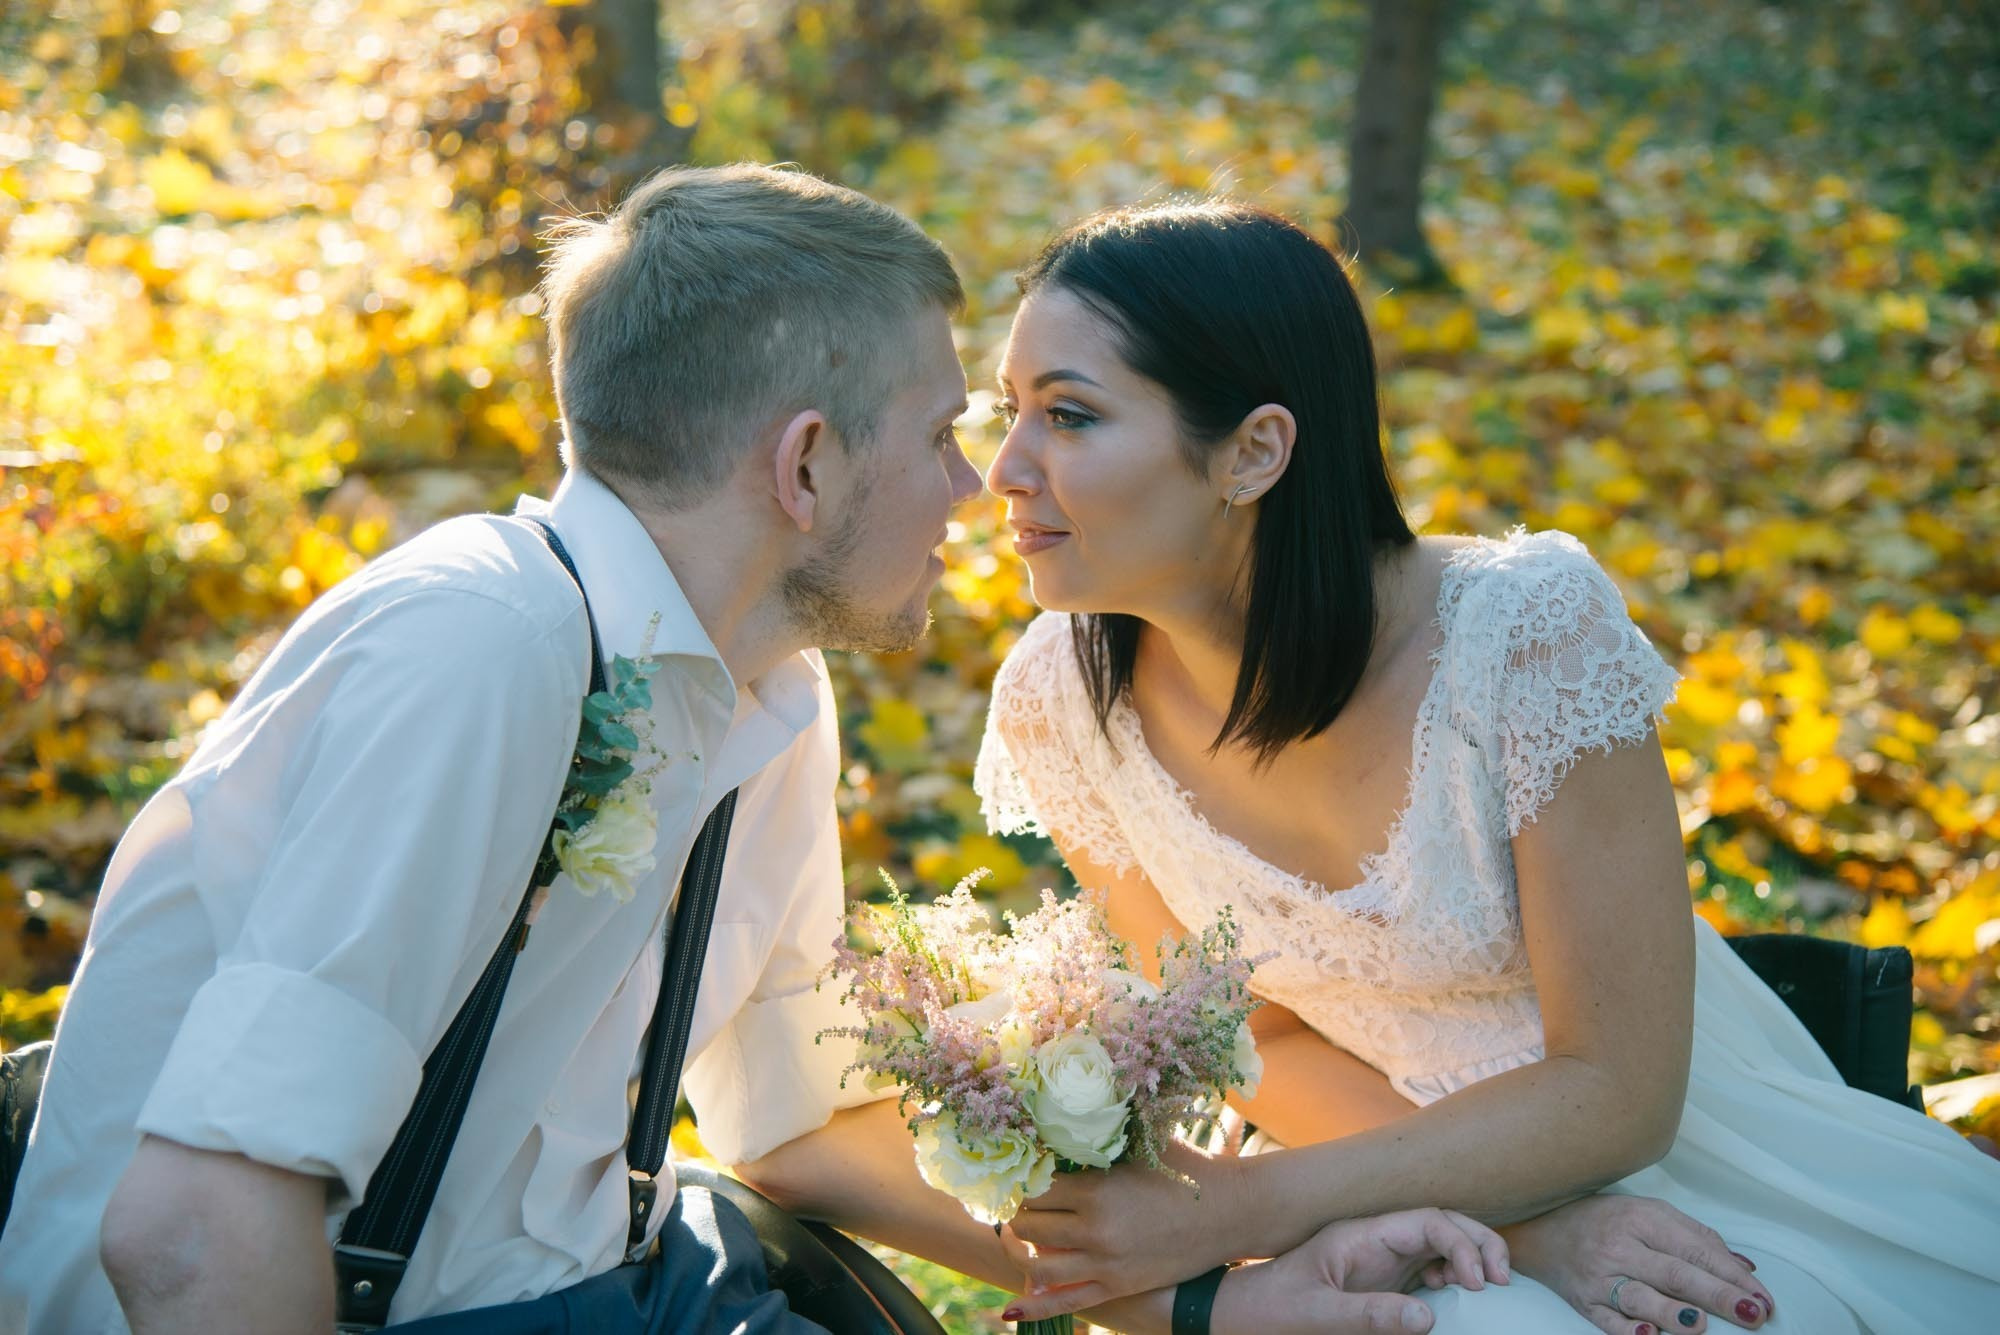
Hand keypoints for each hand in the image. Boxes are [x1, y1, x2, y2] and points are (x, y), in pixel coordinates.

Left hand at [999, 1141, 1248, 1320]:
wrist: (1230, 1212)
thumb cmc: (1186, 1168)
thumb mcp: (1141, 1143)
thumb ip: (1101, 1137)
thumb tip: (1059, 1122)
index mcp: (1098, 1189)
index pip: (1035, 1187)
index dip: (1023, 1180)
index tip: (1022, 1174)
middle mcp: (1096, 1230)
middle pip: (1030, 1225)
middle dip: (1019, 1214)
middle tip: (1020, 1204)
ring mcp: (1106, 1264)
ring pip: (1037, 1266)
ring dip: (1021, 1251)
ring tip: (1021, 1238)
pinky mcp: (1118, 1287)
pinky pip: (1065, 1303)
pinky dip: (1033, 1308)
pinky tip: (1010, 1311)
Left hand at [1207, 1209, 1508, 1334]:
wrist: (1240, 1314)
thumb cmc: (1270, 1309)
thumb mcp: (1316, 1314)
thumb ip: (1370, 1315)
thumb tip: (1429, 1316)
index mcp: (1360, 1235)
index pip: (1427, 1220)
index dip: (1461, 1244)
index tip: (1478, 1283)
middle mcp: (1375, 1240)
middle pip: (1441, 1224)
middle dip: (1477, 1243)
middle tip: (1501, 1280)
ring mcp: (1379, 1259)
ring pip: (1439, 1245)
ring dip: (1468, 1259)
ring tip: (1488, 1288)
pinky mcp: (1380, 1281)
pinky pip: (1427, 1270)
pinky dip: (1449, 1278)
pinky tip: (1452, 1299)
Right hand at [1501, 1194, 1775, 1334]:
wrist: (1540, 1229)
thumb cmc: (1605, 1221)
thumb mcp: (1649, 1214)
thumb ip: (1696, 1237)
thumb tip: (1744, 1268)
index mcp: (1641, 1219)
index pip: (1695, 1248)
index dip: (1731, 1275)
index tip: (1763, 1298)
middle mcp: (1620, 1246)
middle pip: (1674, 1273)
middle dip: (1716, 1295)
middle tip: (1753, 1314)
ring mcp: (1599, 1276)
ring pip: (1640, 1296)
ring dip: (1672, 1313)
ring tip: (1700, 1324)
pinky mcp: (1583, 1301)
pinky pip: (1607, 1320)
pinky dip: (1628, 1330)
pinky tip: (1650, 1334)